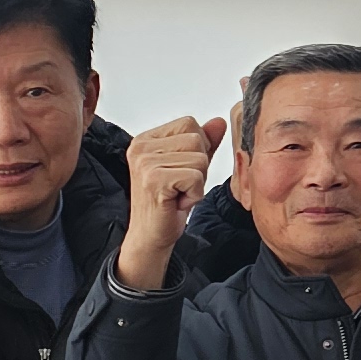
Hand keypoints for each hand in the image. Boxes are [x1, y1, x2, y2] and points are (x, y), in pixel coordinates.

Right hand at [115, 113, 225, 291]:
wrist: (150, 237)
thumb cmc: (168, 204)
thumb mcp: (189, 167)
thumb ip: (204, 143)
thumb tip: (219, 122)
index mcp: (146, 139)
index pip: (190, 123)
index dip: (197, 149)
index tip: (180, 172)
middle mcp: (141, 147)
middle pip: (197, 139)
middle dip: (199, 166)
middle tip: (180, 186)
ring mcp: (145, 162)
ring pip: (200, 159)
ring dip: (197, 182)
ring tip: (178, 194)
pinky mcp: (154, 180)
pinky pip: (196, 177)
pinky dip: (195, 194)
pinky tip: (177, 202)